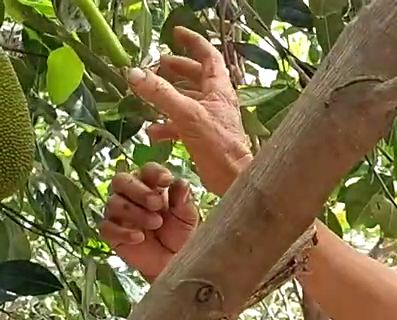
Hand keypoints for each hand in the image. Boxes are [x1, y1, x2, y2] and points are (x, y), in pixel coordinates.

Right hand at [100, 162, 200, 281]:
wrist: (174, 262)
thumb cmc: (180, 234)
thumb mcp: (187, 217)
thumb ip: (183, 200)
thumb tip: (182, 183)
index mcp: (151, 186)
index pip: (146, 170)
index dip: (154, 172)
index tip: (166, 180)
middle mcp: (130, 195)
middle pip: (121, 181)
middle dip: (139, 191)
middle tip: (156, 204)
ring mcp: (118, 213)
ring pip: (114, 203)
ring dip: (135, 212)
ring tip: (155, 223)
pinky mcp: (111, 232)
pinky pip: (107, 227)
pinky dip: (123, 232)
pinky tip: (139, 237)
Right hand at [126, 26, 252, 196]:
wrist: (232, 178)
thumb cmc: (218, 145)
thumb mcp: (186, 114)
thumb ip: (160, 93)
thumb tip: (133, 73)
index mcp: (219, 89)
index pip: (209, 56)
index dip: (193, 42)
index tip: (175, 33)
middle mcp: (217, 102)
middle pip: (196, 77)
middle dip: (176, 69)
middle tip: (157, 66)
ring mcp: (210, 120)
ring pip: (186, 101)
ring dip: (167, 98)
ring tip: (147, 95)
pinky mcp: (203, 138)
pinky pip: (182, 125)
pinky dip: (166, 125)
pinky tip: (152, 131)